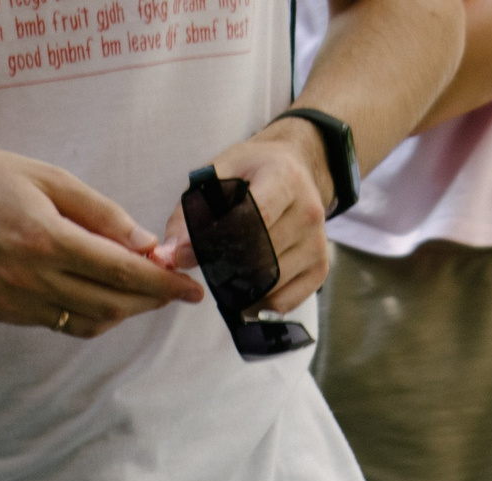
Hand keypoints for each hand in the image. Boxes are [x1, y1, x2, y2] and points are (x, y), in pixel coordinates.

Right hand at [0, 148, 202, 338]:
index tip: (193, 288)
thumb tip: (146, 243)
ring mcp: (18, 301)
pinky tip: (108, 300)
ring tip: (148, 295)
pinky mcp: (7, 313)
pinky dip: (95, 317)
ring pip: (91, 321)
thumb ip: (100, 212)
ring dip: (127, 312)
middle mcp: (34, 277)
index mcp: (47, 238)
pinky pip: (63, 324)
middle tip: (178, 290)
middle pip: (113, 302)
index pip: (121, 270)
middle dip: (153, 300)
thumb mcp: (47, 178)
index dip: (162, 282)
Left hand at [154, 119, 331, 314]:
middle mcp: (308, 211)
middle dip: (223, 267)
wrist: (296, 168)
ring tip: (223, 273)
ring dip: (239, 287)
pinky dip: (259, 302)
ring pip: (270, 282)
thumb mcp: (217, 174)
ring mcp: (317, 242)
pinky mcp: (320, 267)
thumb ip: (190, 213)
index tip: (186, 256)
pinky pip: (286, 301)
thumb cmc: (251, 171)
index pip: (255, 218)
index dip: (217, 242)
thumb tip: (170, 255)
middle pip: (259, 256)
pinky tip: (245, 287)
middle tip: (204, 265)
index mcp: (284, 179)